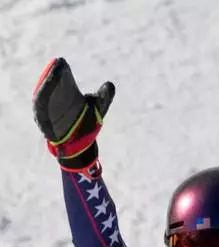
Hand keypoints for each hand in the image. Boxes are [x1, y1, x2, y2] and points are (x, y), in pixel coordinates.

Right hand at [32, 57, 114, 173]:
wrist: (80, 145)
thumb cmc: (87, 124)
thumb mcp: (97, 108)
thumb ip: (104, 97)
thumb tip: (110, 84)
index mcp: (66, 93)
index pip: (62, 79)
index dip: (61, 71)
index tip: (61, 61)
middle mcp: (55, 99)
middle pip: (52, 84)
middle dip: (52, 74)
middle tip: (55, 64)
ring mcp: (48, 110)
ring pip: (44, 95)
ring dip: (46, 85)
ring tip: (48, 76)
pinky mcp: (44, 121)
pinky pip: (41, 109)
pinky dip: (42, 101)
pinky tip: (43, 93)